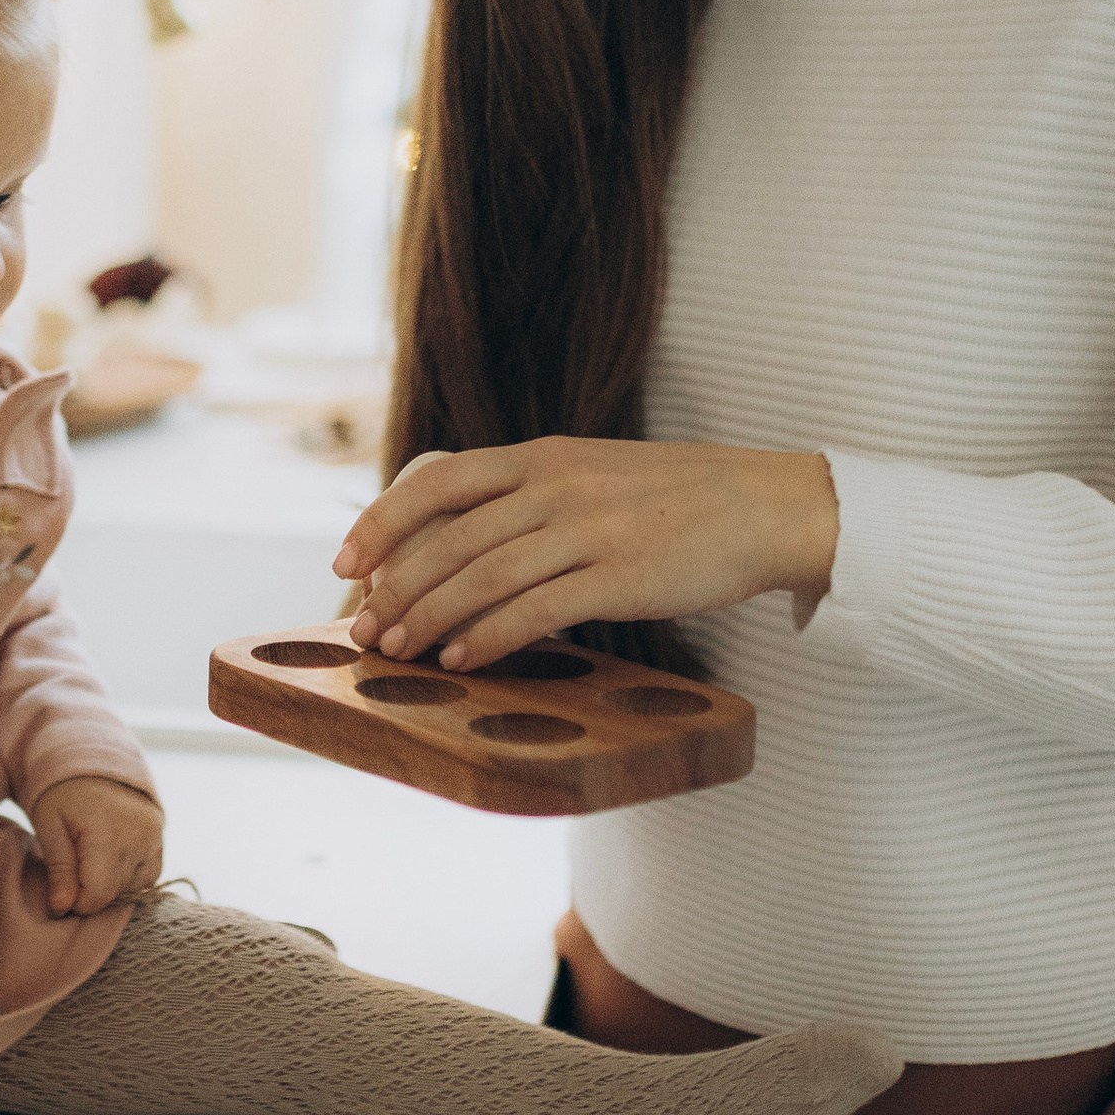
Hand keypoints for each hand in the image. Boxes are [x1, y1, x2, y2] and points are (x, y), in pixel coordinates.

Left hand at [33, 776, 164, 914]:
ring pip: (132, 889)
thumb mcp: (49, 827)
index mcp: (107, 832)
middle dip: (90, 893)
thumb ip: (59, 869)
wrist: (92, 764)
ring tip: (89, 861)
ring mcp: (154, 837)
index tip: (61, 891)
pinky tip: (109, 861)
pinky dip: (128, 877)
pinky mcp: (160, 839)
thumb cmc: (62, 795)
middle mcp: (139, 836)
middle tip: (70, 874)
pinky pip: (148, 877)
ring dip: (109, 885)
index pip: (98, 894)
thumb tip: (62, 908)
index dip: (76, 902)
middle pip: (115, 894)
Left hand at [332, 438, 839, 674]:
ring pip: (483, 575)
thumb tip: (463, 542)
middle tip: (363, 629)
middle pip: (450, 537)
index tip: (346, 560)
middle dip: (396, 587)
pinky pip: (538, 608)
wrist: (768, 506)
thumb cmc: (680, 499)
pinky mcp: (622, 575)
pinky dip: (490, 635)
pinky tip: (463, 659)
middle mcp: (557, 484)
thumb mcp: (596, 472)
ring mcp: (589, 528)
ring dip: (430, 618)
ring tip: (398, 652)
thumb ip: (532, 495)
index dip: (383, 521)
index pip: (439, 480)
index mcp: (544, 454)